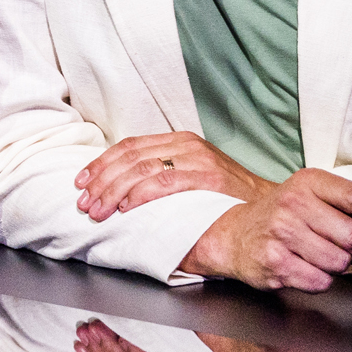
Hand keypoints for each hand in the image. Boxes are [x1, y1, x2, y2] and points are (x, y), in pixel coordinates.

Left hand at [77, 132, 270, 221]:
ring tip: (99, 210)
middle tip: (85, 202)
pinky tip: (127, 208)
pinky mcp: (208, 177)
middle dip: (101, 180)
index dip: (101, 164)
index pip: (129, 147)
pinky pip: (165, 182)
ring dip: (114, 191)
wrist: (270, 205)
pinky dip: (141, 195)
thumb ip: (163, 176)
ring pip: (142, 169)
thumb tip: (122, 189)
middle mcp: (185, 144)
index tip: (81, 181)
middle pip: (129, 157)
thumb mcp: (192, 177)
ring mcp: (197, 159)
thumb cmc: (228, 198)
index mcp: (178, 141)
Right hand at [179, 169, 351, 291]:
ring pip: (339, 263)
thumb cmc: (284, 216)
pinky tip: (308, 269)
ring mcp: (281, 233)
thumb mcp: (317, 197)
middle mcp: (293, 204)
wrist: (236, 235)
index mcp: (309, 182)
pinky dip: (322, 281)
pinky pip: (320, 282)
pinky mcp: (275, 262)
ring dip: (340, 267)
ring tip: (323, 258)